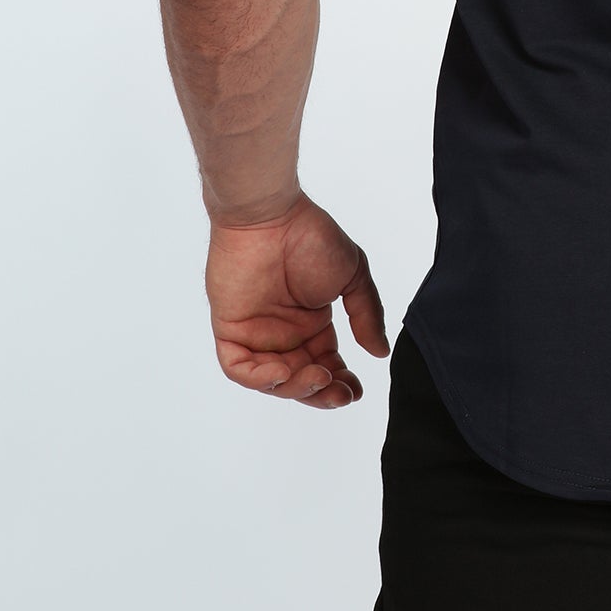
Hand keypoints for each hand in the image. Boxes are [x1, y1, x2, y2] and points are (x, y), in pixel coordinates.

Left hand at [204, 192, 388, 407]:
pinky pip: (239, 367)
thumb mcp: (353, 275)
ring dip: (295, 387)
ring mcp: (256, 333)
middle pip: (301, 379)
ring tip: (318, 377)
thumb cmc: (311, 237)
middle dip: (322, 393)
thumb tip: (380, 352)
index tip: (357, 391)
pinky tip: (283, 370)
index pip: (327, 364)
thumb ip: (367, 314)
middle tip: (341, 395)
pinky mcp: (230, 329)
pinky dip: (260, 377)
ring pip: (272, 380)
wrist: (272, 216)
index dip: (341, 382)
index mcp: (312, 322)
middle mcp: (284, 333)